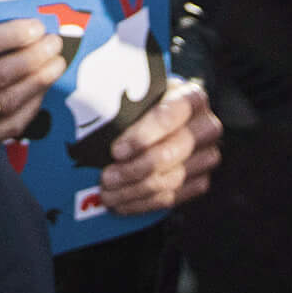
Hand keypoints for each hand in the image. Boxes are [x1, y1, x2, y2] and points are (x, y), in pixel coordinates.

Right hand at [0, 17, 64, 141]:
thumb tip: (18, 31)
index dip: (11, 35)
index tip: (35, 27)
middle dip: (34, 55)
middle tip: (54, 43)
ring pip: (8, 99)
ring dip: (38, 80)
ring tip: (55, 65)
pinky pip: (11, 125)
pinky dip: (31, 106)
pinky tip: (40, 92)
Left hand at [96, 80, 221, 214]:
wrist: (168, 117)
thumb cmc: (147, 102)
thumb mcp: (138, 89)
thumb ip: (122, 96)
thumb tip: (85, 100)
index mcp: (191, 97)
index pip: (167, 116)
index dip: (141, 136)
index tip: (116, 150)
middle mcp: (206, 127)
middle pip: (169, 153)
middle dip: (133, 169)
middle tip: (106, 177)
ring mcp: (206, 156)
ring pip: (169, 180)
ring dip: (134, 191)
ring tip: (108, 193)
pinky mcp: (201, 180)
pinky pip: (172, 198)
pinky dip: (143, 203)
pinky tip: (122, 203)